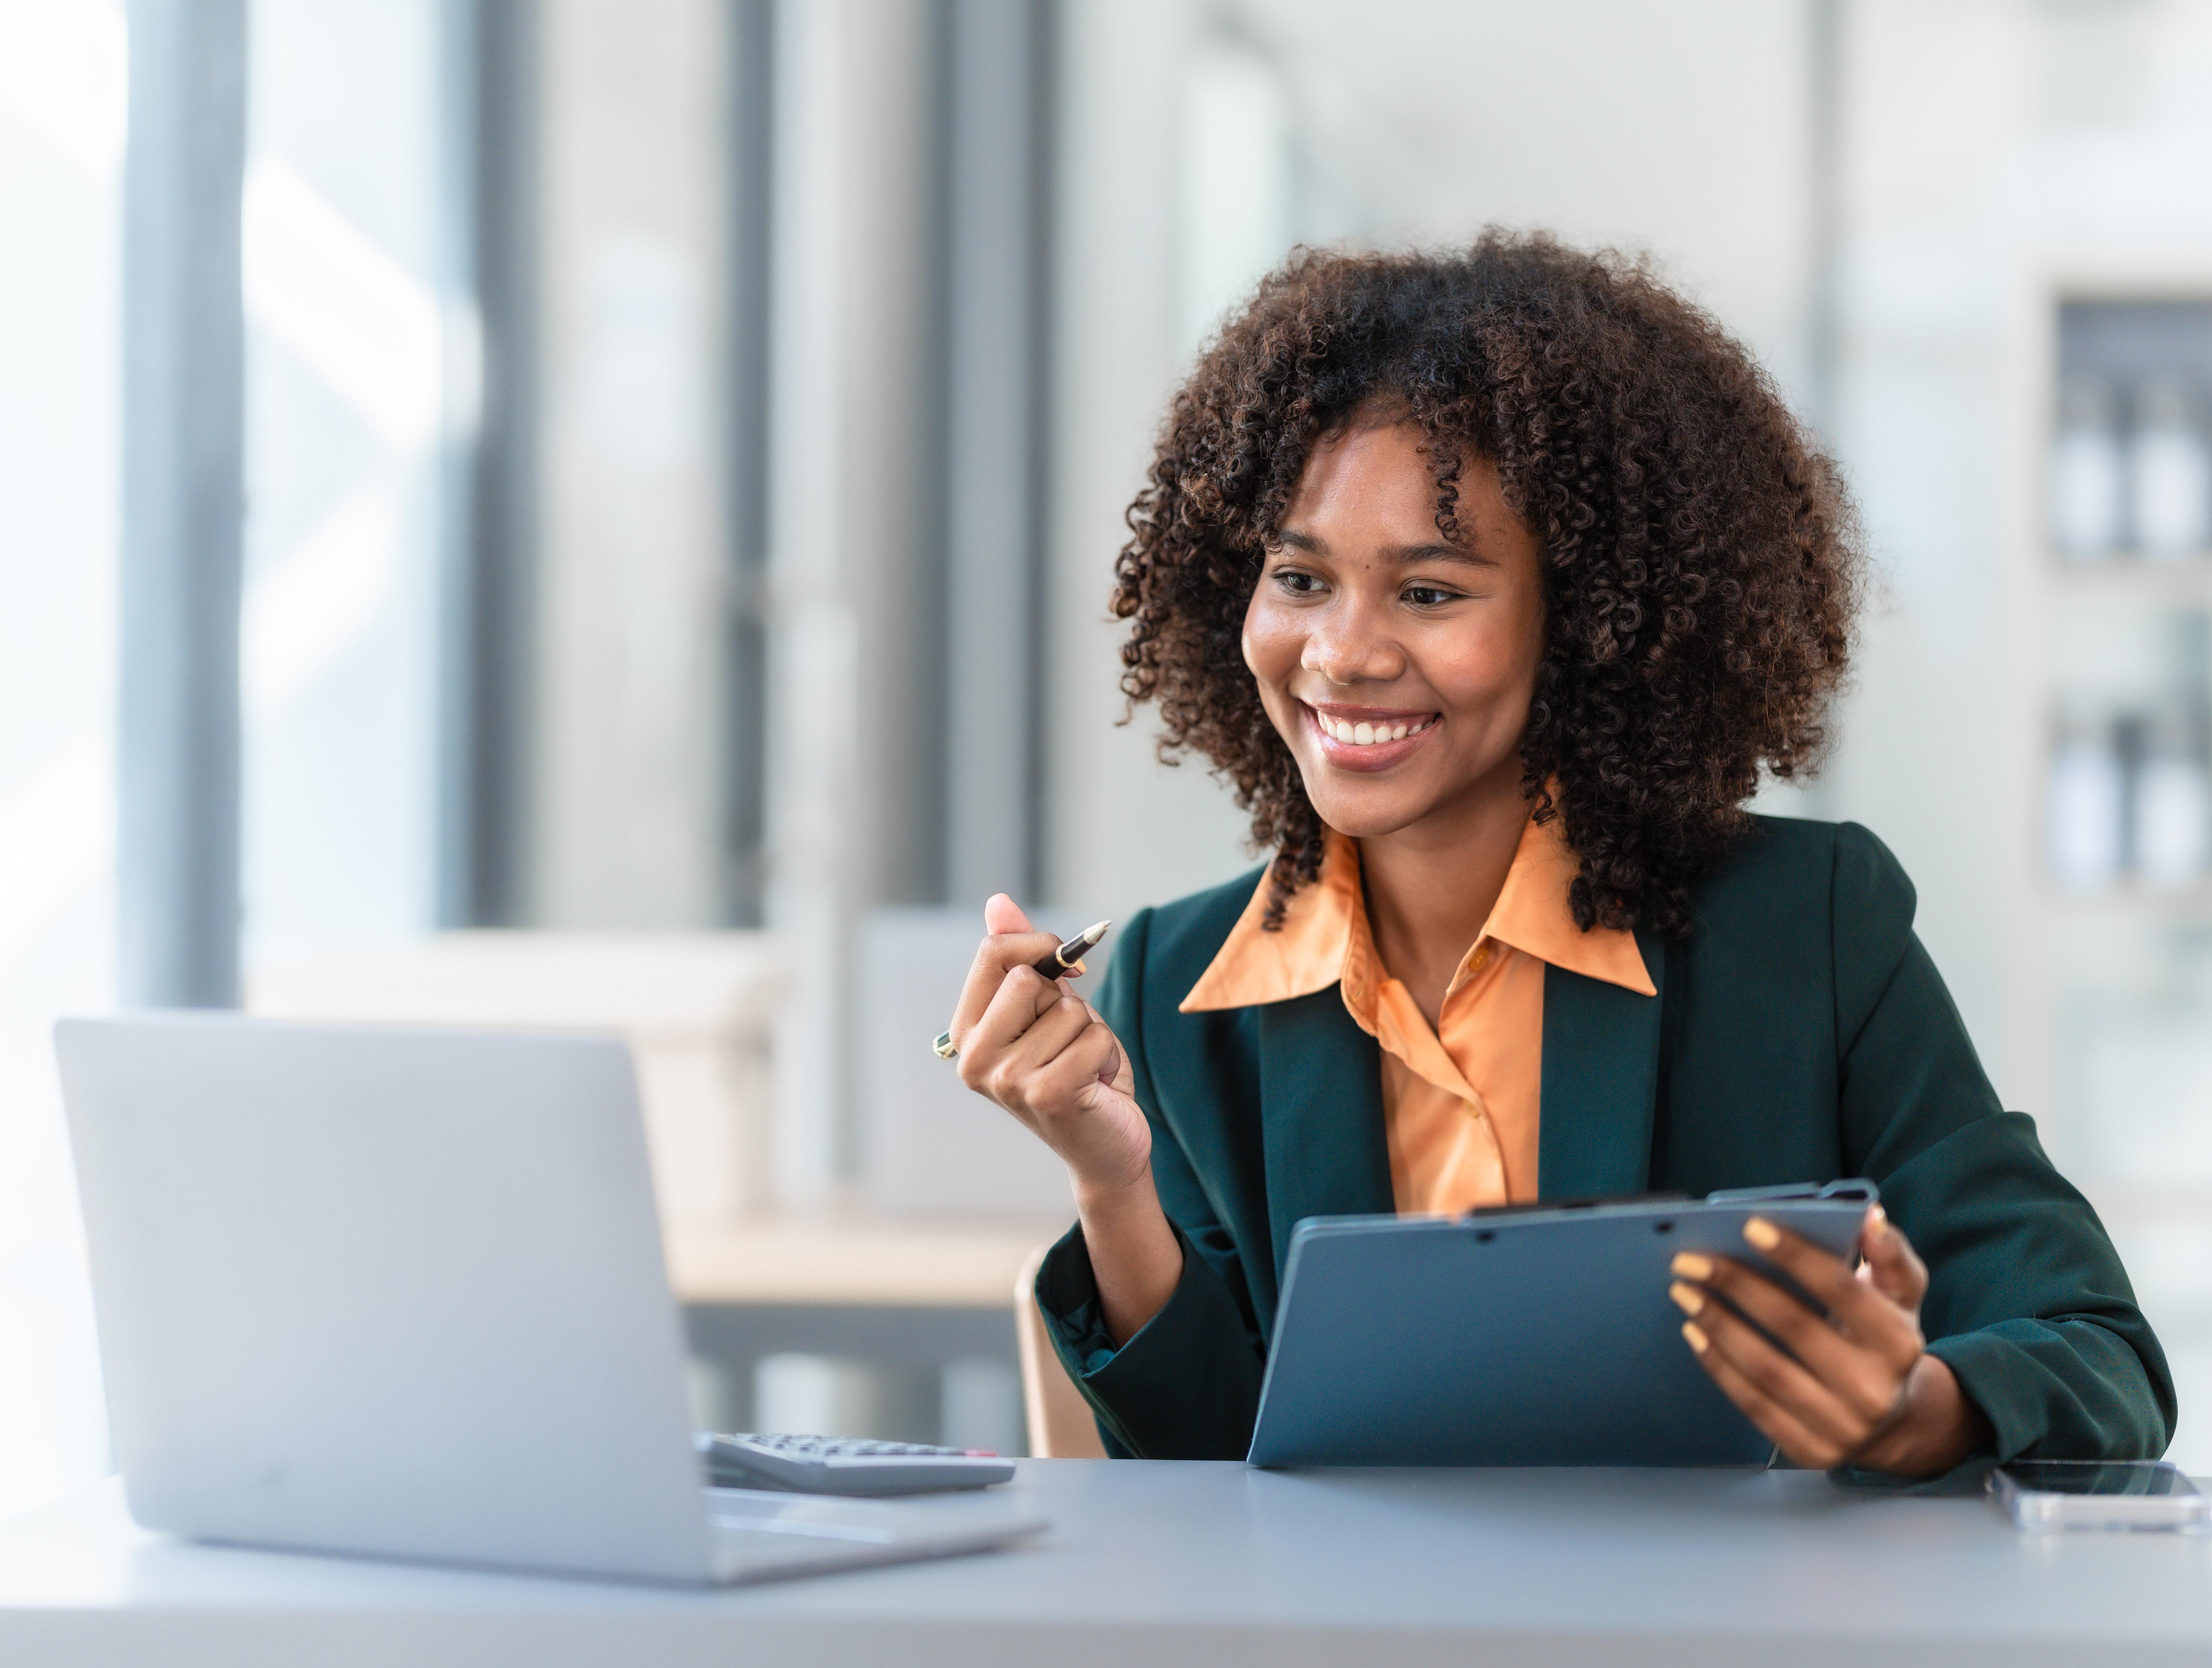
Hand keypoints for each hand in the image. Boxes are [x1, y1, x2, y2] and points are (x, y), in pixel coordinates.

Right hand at [946, 895, 1181, 1343]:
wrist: (1106, 1144)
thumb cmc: (1076, 1069)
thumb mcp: (1049, 1007)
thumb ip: (1022, 956)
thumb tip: (998, 901)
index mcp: (966, 1030)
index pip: (993, 952)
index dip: (1041, 946)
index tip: (1069, 972)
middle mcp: (974, 1057)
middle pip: (1029, 976)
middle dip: (1066, 1000)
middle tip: (1069, 1039)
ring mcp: (1006, 1080)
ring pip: (1070, 1010)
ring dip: (1092, 1034)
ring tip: (1083, 1067)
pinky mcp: (1046, 1095)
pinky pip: (1095, 1038)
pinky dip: (1108, 1055)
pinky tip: (1095, 1085)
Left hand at [1668, 1206, 1990, 1475]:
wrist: (1896, 1422)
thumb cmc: (1885, 1340)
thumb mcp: (1902, 1297)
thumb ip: (1889, 1254)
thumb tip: (1870, 1215)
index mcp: (1898, 1343)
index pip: (1840, 1289)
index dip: (1795, 1256)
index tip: (1749, 1226)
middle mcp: (1873, 1389)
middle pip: (1792, 1326)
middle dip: (1735, 1286)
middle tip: (1690, 1260)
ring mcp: (1842, 1427)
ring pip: (1765, 1368)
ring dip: (1717, 1325)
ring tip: (1685, 1292)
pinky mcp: (1811, 1450)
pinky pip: (1753, 1404)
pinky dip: (1718, 1365)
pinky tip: (1695, 1332)